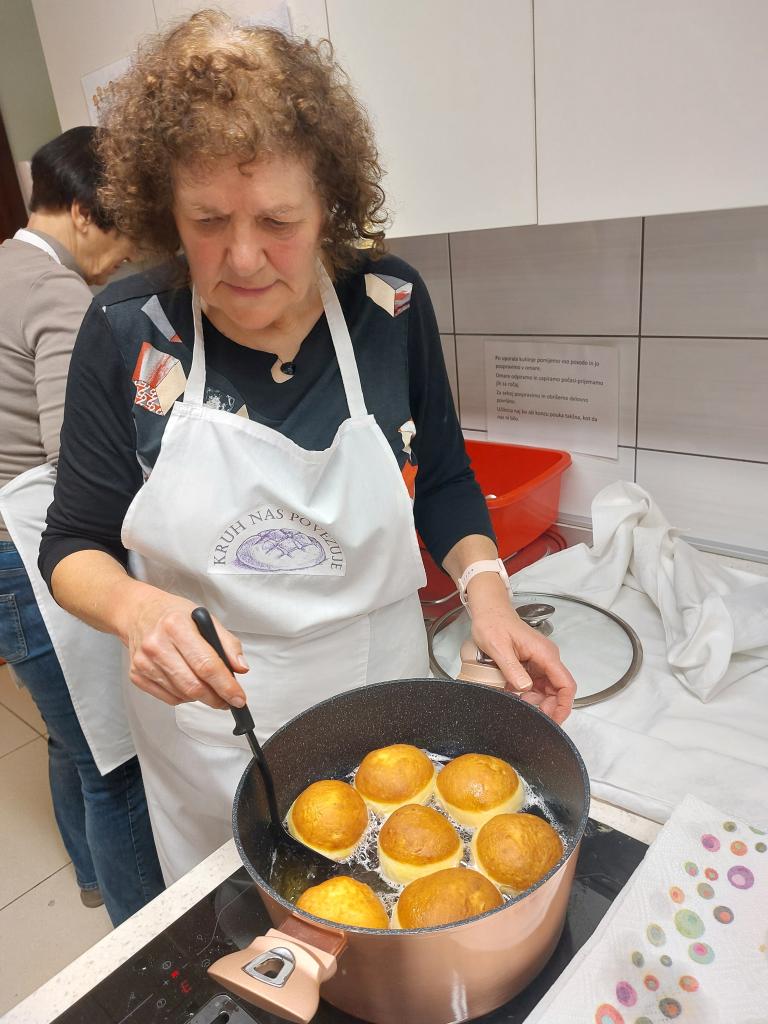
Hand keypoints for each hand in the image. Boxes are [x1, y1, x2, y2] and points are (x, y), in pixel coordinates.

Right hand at [117, 584, 248, 709]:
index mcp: (176, 626)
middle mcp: (157, 645)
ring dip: (201, 697)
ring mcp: (144, 663)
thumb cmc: (174, 615)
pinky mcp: (137, 676)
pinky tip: (188, 683)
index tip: (239, 698)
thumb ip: (227, 643)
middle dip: (216, 698)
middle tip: (228, 700)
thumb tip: (241, 668)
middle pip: (193, 685)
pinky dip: (184, 696)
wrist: (139, 613)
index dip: (226, 686)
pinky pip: (169, 698)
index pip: (207, 665)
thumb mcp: (205, 618)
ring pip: (182, 695)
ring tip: (208, 686)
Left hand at [467, 576, 575, 724]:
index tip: (553, 720)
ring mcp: (539, 661)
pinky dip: (527, 694)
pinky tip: (514, 696)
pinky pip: (535, 684)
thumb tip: (526, 689)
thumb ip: (512, 669)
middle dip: (546, 707)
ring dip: (535, 702)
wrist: (487, 610)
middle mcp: (546, 658)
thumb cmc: (493, 623)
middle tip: (528, 716)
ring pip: (546, 690)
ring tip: (518, 705)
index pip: (565, 684)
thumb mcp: (499, 647)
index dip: (563, 706)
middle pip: (557, 691)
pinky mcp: (530, 664)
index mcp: (544, 654)